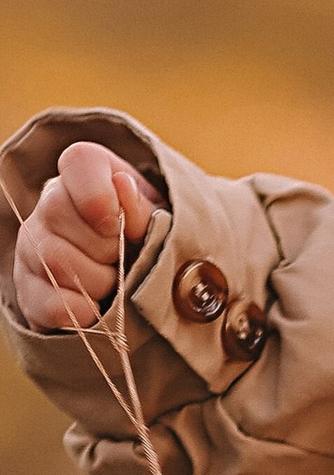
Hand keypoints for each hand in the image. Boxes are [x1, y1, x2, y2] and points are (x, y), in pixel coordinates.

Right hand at [12, 140, 163, 331]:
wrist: (138, 285)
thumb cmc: (152, 241)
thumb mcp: (162, 222)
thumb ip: (144, 209)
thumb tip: (122, 187)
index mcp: (88, 175)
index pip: (79, 162)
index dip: (98, 194)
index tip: (114, 223)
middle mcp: (51, 203)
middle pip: (57, 213)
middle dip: (104, 248)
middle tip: (122, 259)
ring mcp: (33, 245)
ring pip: (54, 260)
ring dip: (97, 283)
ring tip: (114, 285)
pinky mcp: (30, 287)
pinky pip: (47, 301)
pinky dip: (78, 312)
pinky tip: (95, 310)